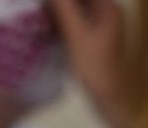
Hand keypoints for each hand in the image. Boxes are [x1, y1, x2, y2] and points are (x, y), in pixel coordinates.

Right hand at [49, 0, 134, 127]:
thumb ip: (64, 7)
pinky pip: (75, 22)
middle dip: (59, 3)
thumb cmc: (94, 66)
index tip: (45, 2)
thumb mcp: (76, 34)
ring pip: (76, 9)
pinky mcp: (92, 40)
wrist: (108, 99)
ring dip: (59, 9)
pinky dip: (62, 21)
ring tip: (40, 12)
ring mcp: (100, 27)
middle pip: (80, 1)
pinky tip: (47, 26)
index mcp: (108, 7)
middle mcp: (106, 12)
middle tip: (39, 6)